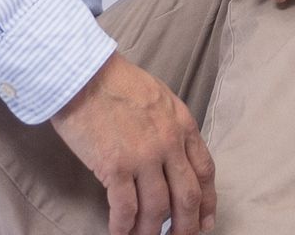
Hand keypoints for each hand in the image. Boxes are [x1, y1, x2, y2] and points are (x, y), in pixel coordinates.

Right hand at [50, 51, 216, 234]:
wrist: (86, 75)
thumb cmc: (119, 83)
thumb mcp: (160, 99)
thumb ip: (171, 129)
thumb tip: (172, 163)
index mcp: (183, 125)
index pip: (205, 171)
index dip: (208, 202)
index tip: (205, 222)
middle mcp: (169, 143)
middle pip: (187, 197)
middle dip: (186, 226)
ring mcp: (144, 156)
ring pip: (157, 209)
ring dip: (151, 233)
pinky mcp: (116, 166)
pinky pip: (125, 209)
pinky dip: (124, 228)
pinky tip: (119, 233)